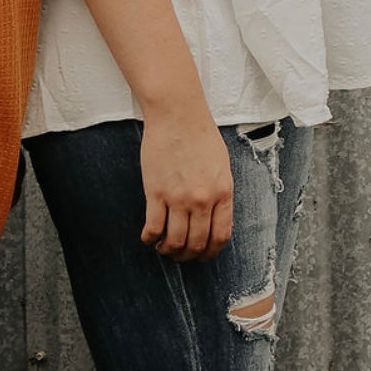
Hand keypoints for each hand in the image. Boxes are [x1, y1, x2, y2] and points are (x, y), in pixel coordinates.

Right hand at [139, 106, 233, 260]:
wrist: (177, 114)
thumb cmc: (199, 134)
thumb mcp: (222, 165)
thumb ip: (220, 192)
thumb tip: (214, 217)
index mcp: (222, 193)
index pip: (220, 237)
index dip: (210, 252)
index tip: (202, 255)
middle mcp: (202, 200)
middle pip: (196, 243)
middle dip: (188, 256)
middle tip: (181, 255)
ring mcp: (178, 198)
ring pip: (174, 241)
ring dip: (168, 250)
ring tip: (164, 248)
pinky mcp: (155, 192)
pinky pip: (153, 227)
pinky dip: (150, 238)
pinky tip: (148, 237)